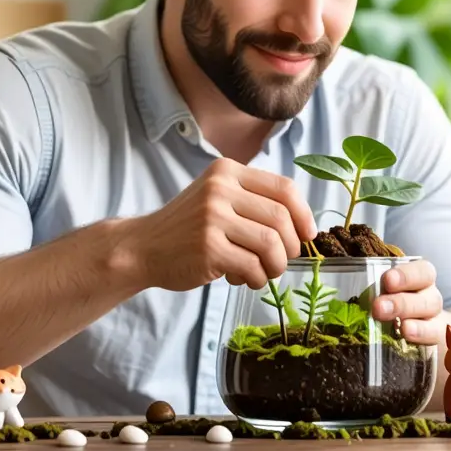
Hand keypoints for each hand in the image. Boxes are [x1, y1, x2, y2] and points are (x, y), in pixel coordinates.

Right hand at [117, 158, 317, 291]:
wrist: (142, 247)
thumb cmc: (188, 228)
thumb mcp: (218, 198)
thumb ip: (253, 202)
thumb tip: (303, 226)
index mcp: (227, 171)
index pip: (284, 188)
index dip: (303, 214)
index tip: (307, 235)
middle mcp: (220, 189)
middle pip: (281, 219)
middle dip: (290, 247)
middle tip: (281, 260)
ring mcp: (212, 218)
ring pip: (270, 245)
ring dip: (275, 266)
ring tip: (262, 273)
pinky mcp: (208, 248)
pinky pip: (252, 267)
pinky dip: (255, 279)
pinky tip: (242, 279)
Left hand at [372, 260, 442, 344]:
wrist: (416, 325)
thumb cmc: (390, 300)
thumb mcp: (380, 286)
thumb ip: (366, 278)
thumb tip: (329, 269)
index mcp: (418, 277)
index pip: (422, 271)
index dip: (406, 275)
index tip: (387, 280)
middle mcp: (429, 294)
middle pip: (425, 294)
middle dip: (401, 301)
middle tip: (378, 308)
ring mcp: (433, 317)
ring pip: (431, 313)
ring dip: (411, 318)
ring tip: (400, 327)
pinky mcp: (433, 337)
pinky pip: (434, 335)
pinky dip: (422, 335)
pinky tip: (407, 336)